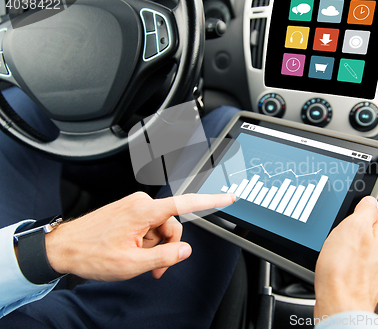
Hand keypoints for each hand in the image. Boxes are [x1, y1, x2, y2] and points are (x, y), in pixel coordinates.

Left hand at [45, 192, 234, 280]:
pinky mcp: (129, 212)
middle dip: (167, 248)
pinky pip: (149, 227)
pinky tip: (133, 253)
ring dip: (155, 248)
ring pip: (160, 228)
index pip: (185, 204)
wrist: (62, 248)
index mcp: (144, 210)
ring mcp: (134, 207)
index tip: (228, 197)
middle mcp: (140, 203)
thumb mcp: (132, 263)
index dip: (210, 201)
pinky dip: (146, 243)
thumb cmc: (91, 253)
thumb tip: (185, 251)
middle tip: (156, 268)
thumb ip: (164, 256)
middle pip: (172, 225)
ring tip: (139, 262)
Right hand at [314, 196, 377, 318]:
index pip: (371, 211)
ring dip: (340, 249)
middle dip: (345, 232)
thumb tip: (369, 200)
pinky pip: (349, 264)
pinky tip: (333, 268)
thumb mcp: (353, 226)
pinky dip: (339, 263)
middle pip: (361, 230)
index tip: (343, 219)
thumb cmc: (345, 271)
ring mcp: (375, 268)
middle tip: (336, 239)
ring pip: (353, 248)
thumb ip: (364, 208)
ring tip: (334, 256)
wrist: (339, 306)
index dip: (353, 213)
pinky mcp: (362, 280)